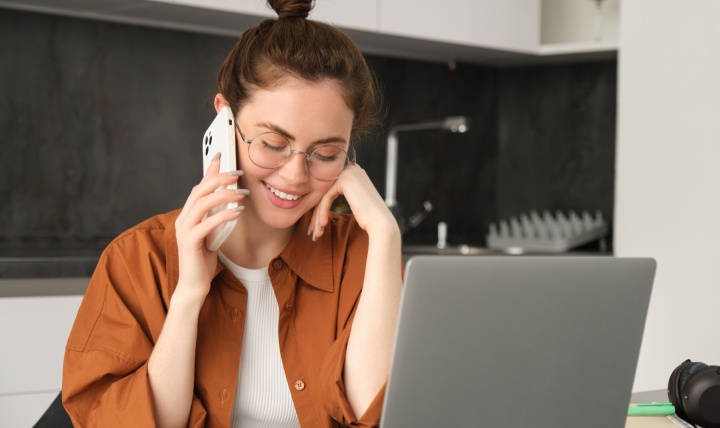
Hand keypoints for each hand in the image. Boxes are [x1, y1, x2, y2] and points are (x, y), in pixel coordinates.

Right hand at [173, 156, 247, 301]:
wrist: (194, 285)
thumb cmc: (203, 260)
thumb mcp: (212, 233)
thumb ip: (215, 217)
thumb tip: (229, 199)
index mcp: (187, 215)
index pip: (199, 187)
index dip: (210, 171)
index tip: (222, 157)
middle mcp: (183, 219)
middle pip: (199, 191)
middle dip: (219, 178)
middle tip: (238, 173)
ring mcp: (184, 230)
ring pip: (202, 204)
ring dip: (223, 195)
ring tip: (241, 193)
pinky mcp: (190, 242)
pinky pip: (206, 224)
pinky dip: (223, 216)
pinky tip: (237, 212)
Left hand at [309, 164, 398, 240]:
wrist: (380, 223)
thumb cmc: (369, 218)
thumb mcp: (355, 203)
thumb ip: (345, 195)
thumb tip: (323, 201)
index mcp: (355, 174)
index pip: (331, 190)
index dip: (321, 208)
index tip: (316, 226)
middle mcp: (352, 169)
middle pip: (326, 192)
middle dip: (317, 213)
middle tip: (313, 231)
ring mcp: (349, 173)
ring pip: (324, 196)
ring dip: (317, 216)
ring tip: (316, 233)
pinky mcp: (344, 179)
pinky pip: (326, 197)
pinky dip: (322, 212)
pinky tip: (322, 225)